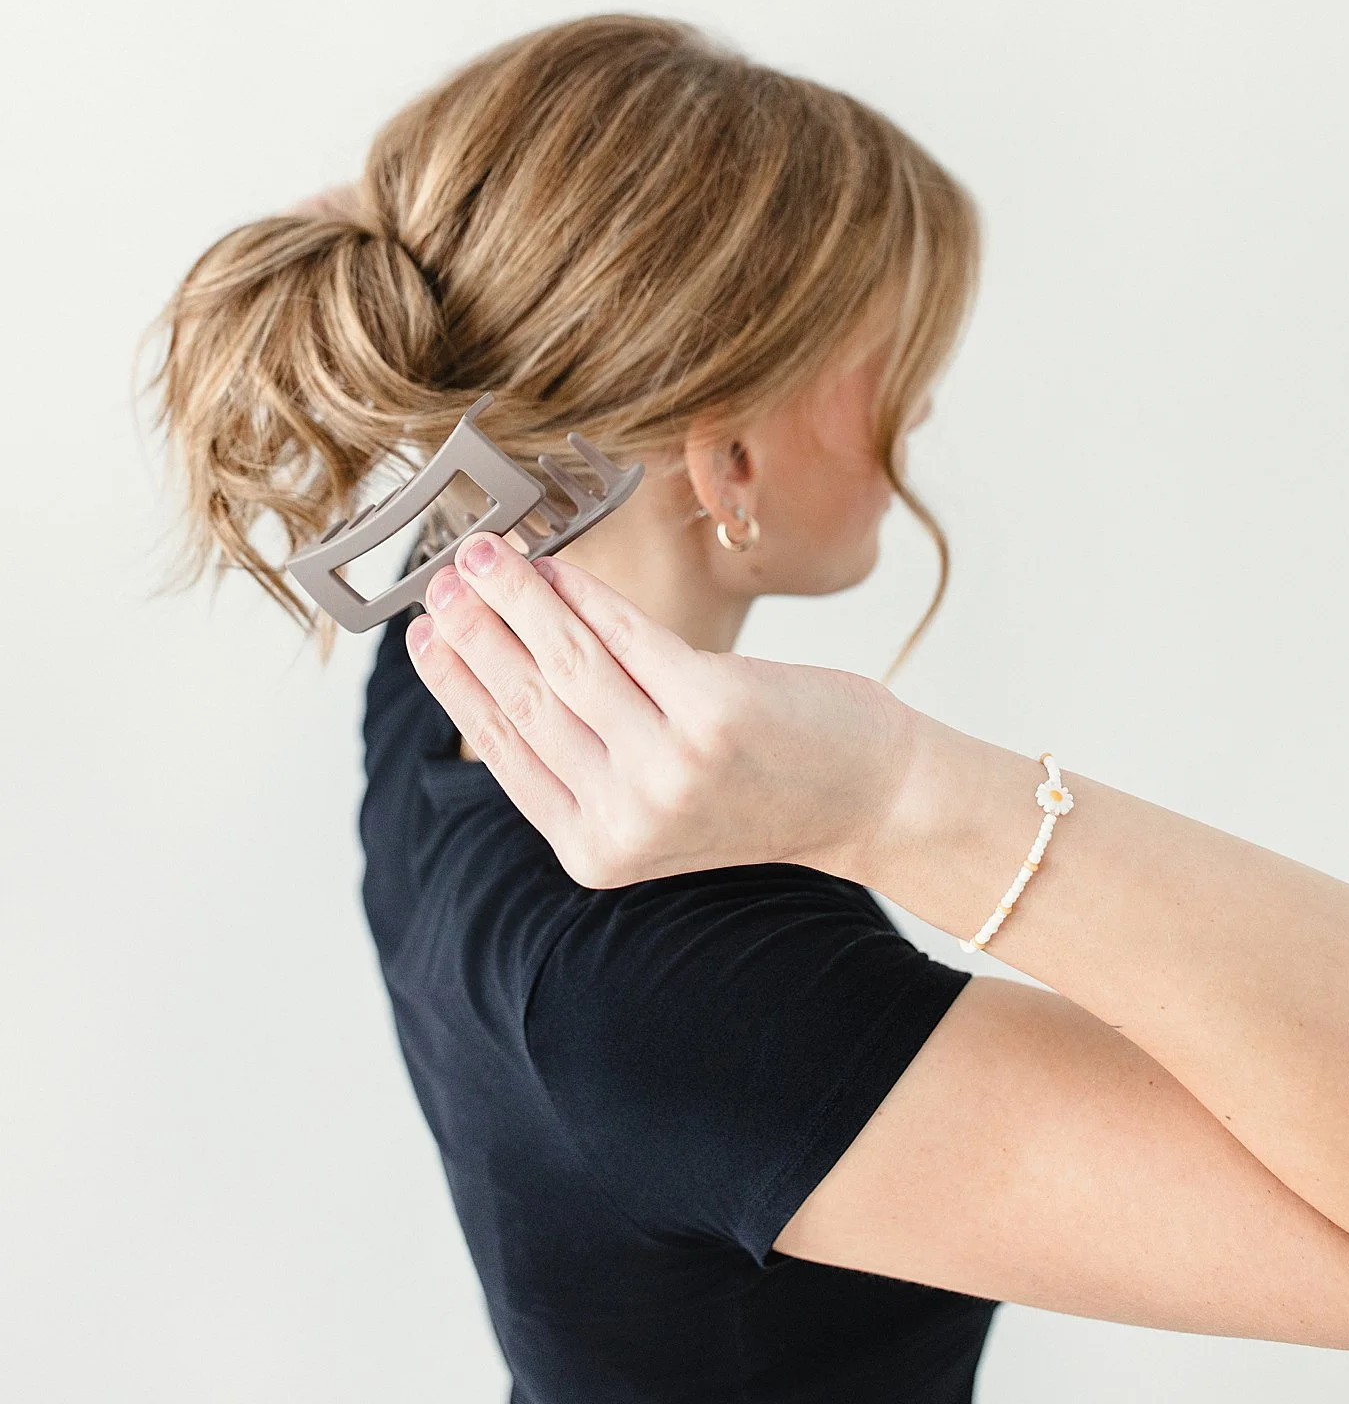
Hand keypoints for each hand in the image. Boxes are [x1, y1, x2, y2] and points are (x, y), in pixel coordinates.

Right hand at [404, 533, 921, 888]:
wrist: (872, 798)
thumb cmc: (762, 784)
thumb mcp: (656, 798)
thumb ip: (585, 755)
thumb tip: (501, 664)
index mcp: (596, 851)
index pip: (504, 750)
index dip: (455, 684)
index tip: (421, 633)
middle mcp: (625, 819)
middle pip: (525, 701)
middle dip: (473, 629)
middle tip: (440, 577)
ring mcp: (667, 769)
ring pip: (565, 664)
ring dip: (514, 597)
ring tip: (482, 552)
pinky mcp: (710, 714)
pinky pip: (625, 636)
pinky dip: (580, 592)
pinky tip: (553, 562)